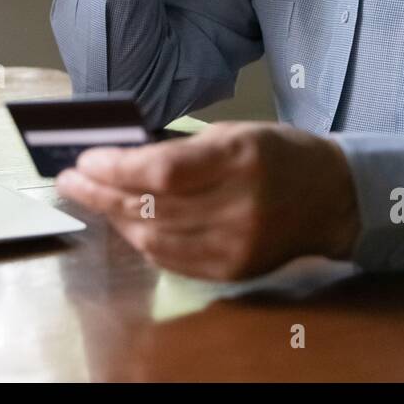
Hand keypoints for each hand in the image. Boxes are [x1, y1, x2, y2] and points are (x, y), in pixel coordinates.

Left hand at [54, 121, 361, 280]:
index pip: (161, 171)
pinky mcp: (234, 269)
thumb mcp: (234, 133)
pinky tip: (125, 223)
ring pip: (154, 238)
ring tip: (92, 198)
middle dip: (101, 193)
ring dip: (115, 218)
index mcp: (240, 158)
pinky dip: (142, 241)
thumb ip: (180, 149)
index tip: (86, 159)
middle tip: (71, 179)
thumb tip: (119, 158)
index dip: (116, 168)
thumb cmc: (278, 153)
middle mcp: (239, 205)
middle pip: (151, 207)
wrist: (333, 197)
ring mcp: (236, 244)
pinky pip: (171, 260)